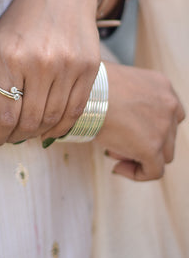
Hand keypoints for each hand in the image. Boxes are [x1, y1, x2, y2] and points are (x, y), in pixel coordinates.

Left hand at [0, 0, 101, 145]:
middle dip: (14, 137)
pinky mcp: (89, 67)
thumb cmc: (23, 17)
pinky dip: (61, 125)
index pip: (4, 114)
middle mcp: (41, 63)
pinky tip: (49, 128)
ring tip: (26, 133)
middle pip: (29, 121)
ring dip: (38, 133)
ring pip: (53, 119)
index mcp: (11, 56)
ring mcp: (68, 66)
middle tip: (6, 138)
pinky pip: (76, 109)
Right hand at [96, 62, 185, 180]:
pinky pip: (153, 171)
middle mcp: (170, 105)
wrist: (87, 91)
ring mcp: (164, 127)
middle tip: (117, 142)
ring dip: (140, 156)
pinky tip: (118, 167)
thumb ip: (132, 101)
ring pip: (163, 155)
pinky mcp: (152, 148)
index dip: (150, 126)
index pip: (168, 113)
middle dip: (143, 142)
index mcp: (162, 85)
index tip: (129, 130)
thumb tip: (126, 123)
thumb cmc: (92, 85)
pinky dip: (137, 173)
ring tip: (113, 151)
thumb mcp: (120, 84)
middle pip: (167, 135)